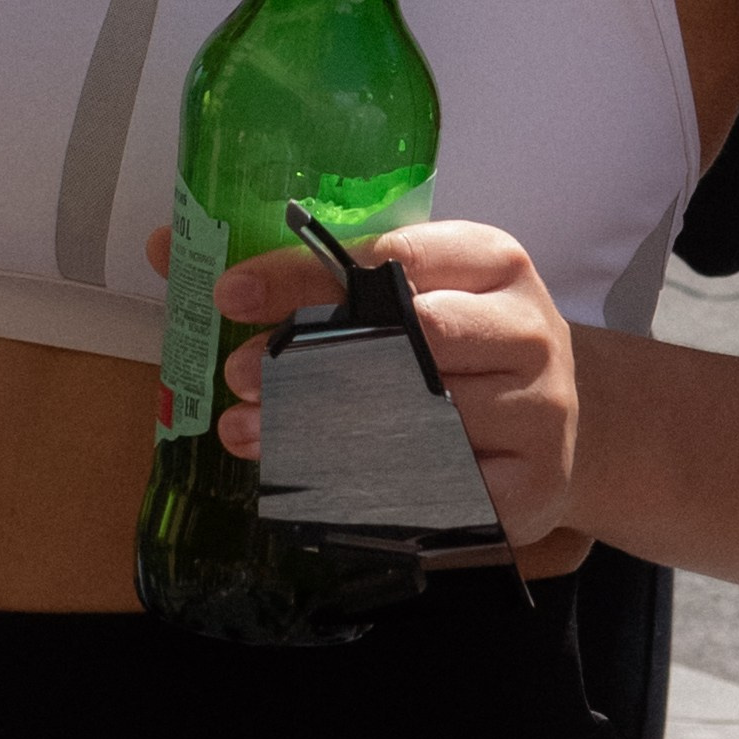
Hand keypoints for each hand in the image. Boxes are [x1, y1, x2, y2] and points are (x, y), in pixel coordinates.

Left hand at [207, 220, 583, 551]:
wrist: (571, 422)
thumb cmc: (466, 343)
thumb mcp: (412, 287)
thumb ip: (309, 271)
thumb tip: (167, 246)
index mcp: (491, 260)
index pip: (392, 259)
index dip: (305, 278)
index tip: (231, 295)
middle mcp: (524, 329)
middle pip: (407, 340)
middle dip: (311, 361)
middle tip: (239, 377)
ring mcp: (536, 412)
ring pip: (413, 421)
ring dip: (319, 433)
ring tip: (251, 434)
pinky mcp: (529, 489)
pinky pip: (433, 493)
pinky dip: (365, 489)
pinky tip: (313, 485)